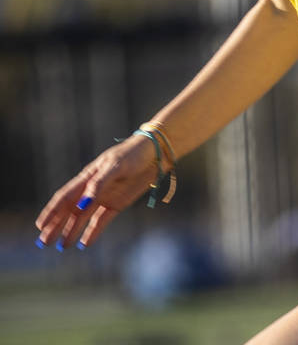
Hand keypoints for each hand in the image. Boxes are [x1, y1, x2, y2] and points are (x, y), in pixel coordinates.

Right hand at [35, 135, 157, 250]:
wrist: (156, 153)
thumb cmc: (132, 155)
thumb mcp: (115, 166)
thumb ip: (98, 184)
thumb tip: (82, 205)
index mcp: (87, 178)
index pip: (64, 197)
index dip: (51, 212)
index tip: (40, 226)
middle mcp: (92, 190)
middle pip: (70, 211)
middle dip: (56, 226)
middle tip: (43, 243)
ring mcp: (104, 198)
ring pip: (83, 218)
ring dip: (71, 231)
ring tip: (61, 247)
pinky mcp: (117, 204)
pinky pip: (101, 220)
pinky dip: (93, 232)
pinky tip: (84, 243)